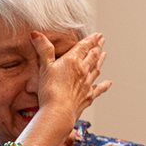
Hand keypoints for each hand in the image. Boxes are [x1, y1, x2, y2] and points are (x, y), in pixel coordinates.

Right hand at [29, 30, 109, 145]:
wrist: (58, 111)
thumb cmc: (50, 90)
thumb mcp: (44, 66)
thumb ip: (43, 49)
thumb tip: (36, 34)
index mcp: (73, 61)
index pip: (84, 47)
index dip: (91, 39)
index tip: (98, 35)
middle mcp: (83, 71)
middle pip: (93, 56)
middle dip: (98, 47)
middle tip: (102, 40)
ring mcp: (87, 84)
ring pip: (96, 69)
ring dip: (101, 61)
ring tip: (104, 55)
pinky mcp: (88, 96)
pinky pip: (98, 89)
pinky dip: (104, 85)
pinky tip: (109, 83)